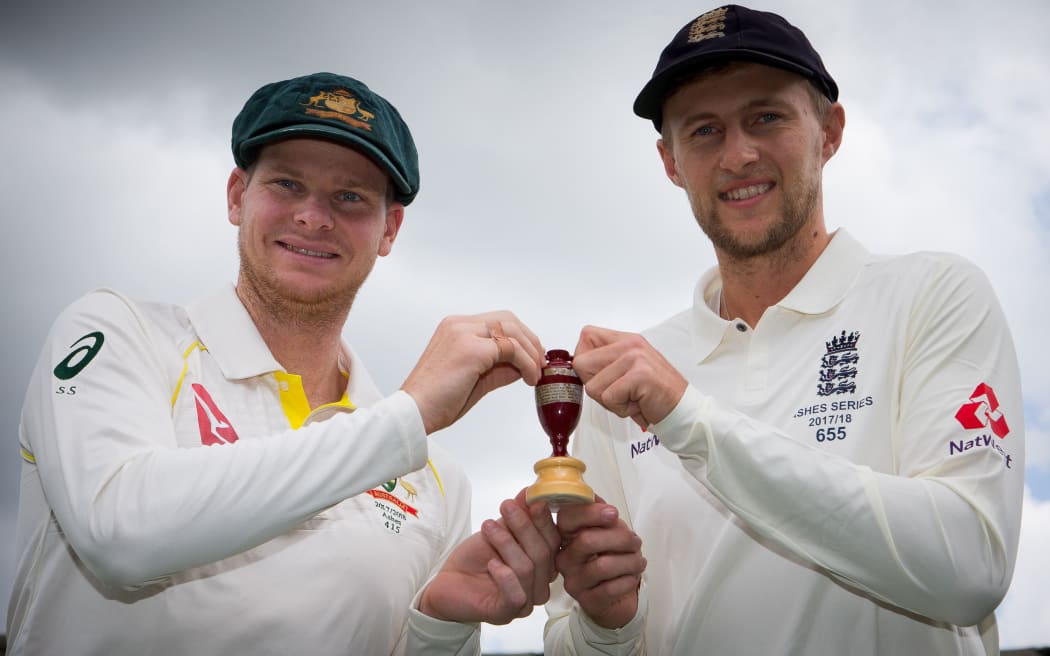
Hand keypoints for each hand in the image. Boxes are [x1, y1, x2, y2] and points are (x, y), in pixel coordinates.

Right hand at [402, 312, 543, 433]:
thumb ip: (499, 367)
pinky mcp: (471, 349)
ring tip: (535, 374)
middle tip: (540, 363)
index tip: (533, 356)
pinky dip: (526, 363)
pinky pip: (510, 349)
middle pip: (508, 320)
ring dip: (531, 353)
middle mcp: (458, 325)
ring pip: (512, 332)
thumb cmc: (437, 400)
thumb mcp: (475, 378)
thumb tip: (523, 365)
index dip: (521, 337)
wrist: (415, 413)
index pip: (498, 321)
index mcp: (455, 328)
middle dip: (530, 341)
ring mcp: (464, 334)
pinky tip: (528, 378)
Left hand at [419, 489, 559, 624]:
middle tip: (506, 507)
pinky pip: (516, 596)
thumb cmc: (475, 558)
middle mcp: (539, 585)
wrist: (447, 582)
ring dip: (507, 544)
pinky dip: (505, 576)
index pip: (554, 542)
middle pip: (543, 554)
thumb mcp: (498, 529)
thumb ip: (518, 514)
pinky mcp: (505, 614)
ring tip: (488, 526)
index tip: (532, 500)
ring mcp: (524, 603)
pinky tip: (491, 563)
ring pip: (528, 569)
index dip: (543, 520)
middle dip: (524, 527)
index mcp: (543, 565)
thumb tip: (530, 491)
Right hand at [555, 496, 645, 628]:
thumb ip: (599, 510)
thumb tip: (593, 496)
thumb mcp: (606, 529)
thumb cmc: (609, 555)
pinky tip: (632, 577)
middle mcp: (563, 557)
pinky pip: (610, 588)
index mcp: (565, 535)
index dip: (590, 513)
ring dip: (630, 561)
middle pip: (587, 540)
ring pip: (602, 566)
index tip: (613, 513)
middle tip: (635, 542)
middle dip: (620, 538)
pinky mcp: (586, 600)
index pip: (566, 518)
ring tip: (639, 561)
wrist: (615, 595)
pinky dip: (628, 580)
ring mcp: (573, 580)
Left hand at [573, 325, 687, 428]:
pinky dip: (620, 409)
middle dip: (595, 386)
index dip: (585, 361)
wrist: (682, 410)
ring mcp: (635, 357)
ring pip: (593, 385)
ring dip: (610, 401)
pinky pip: (608, 397)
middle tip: (619, 392)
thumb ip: (604, 362)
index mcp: (626, 340)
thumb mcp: (627, 370)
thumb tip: (577, 364)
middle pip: (582, 363)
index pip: (586, 336)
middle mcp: (630, 344)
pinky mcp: (639, 374)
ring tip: (631, 397)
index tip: (600, 376)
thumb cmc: (653, 394)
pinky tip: (637, 403)